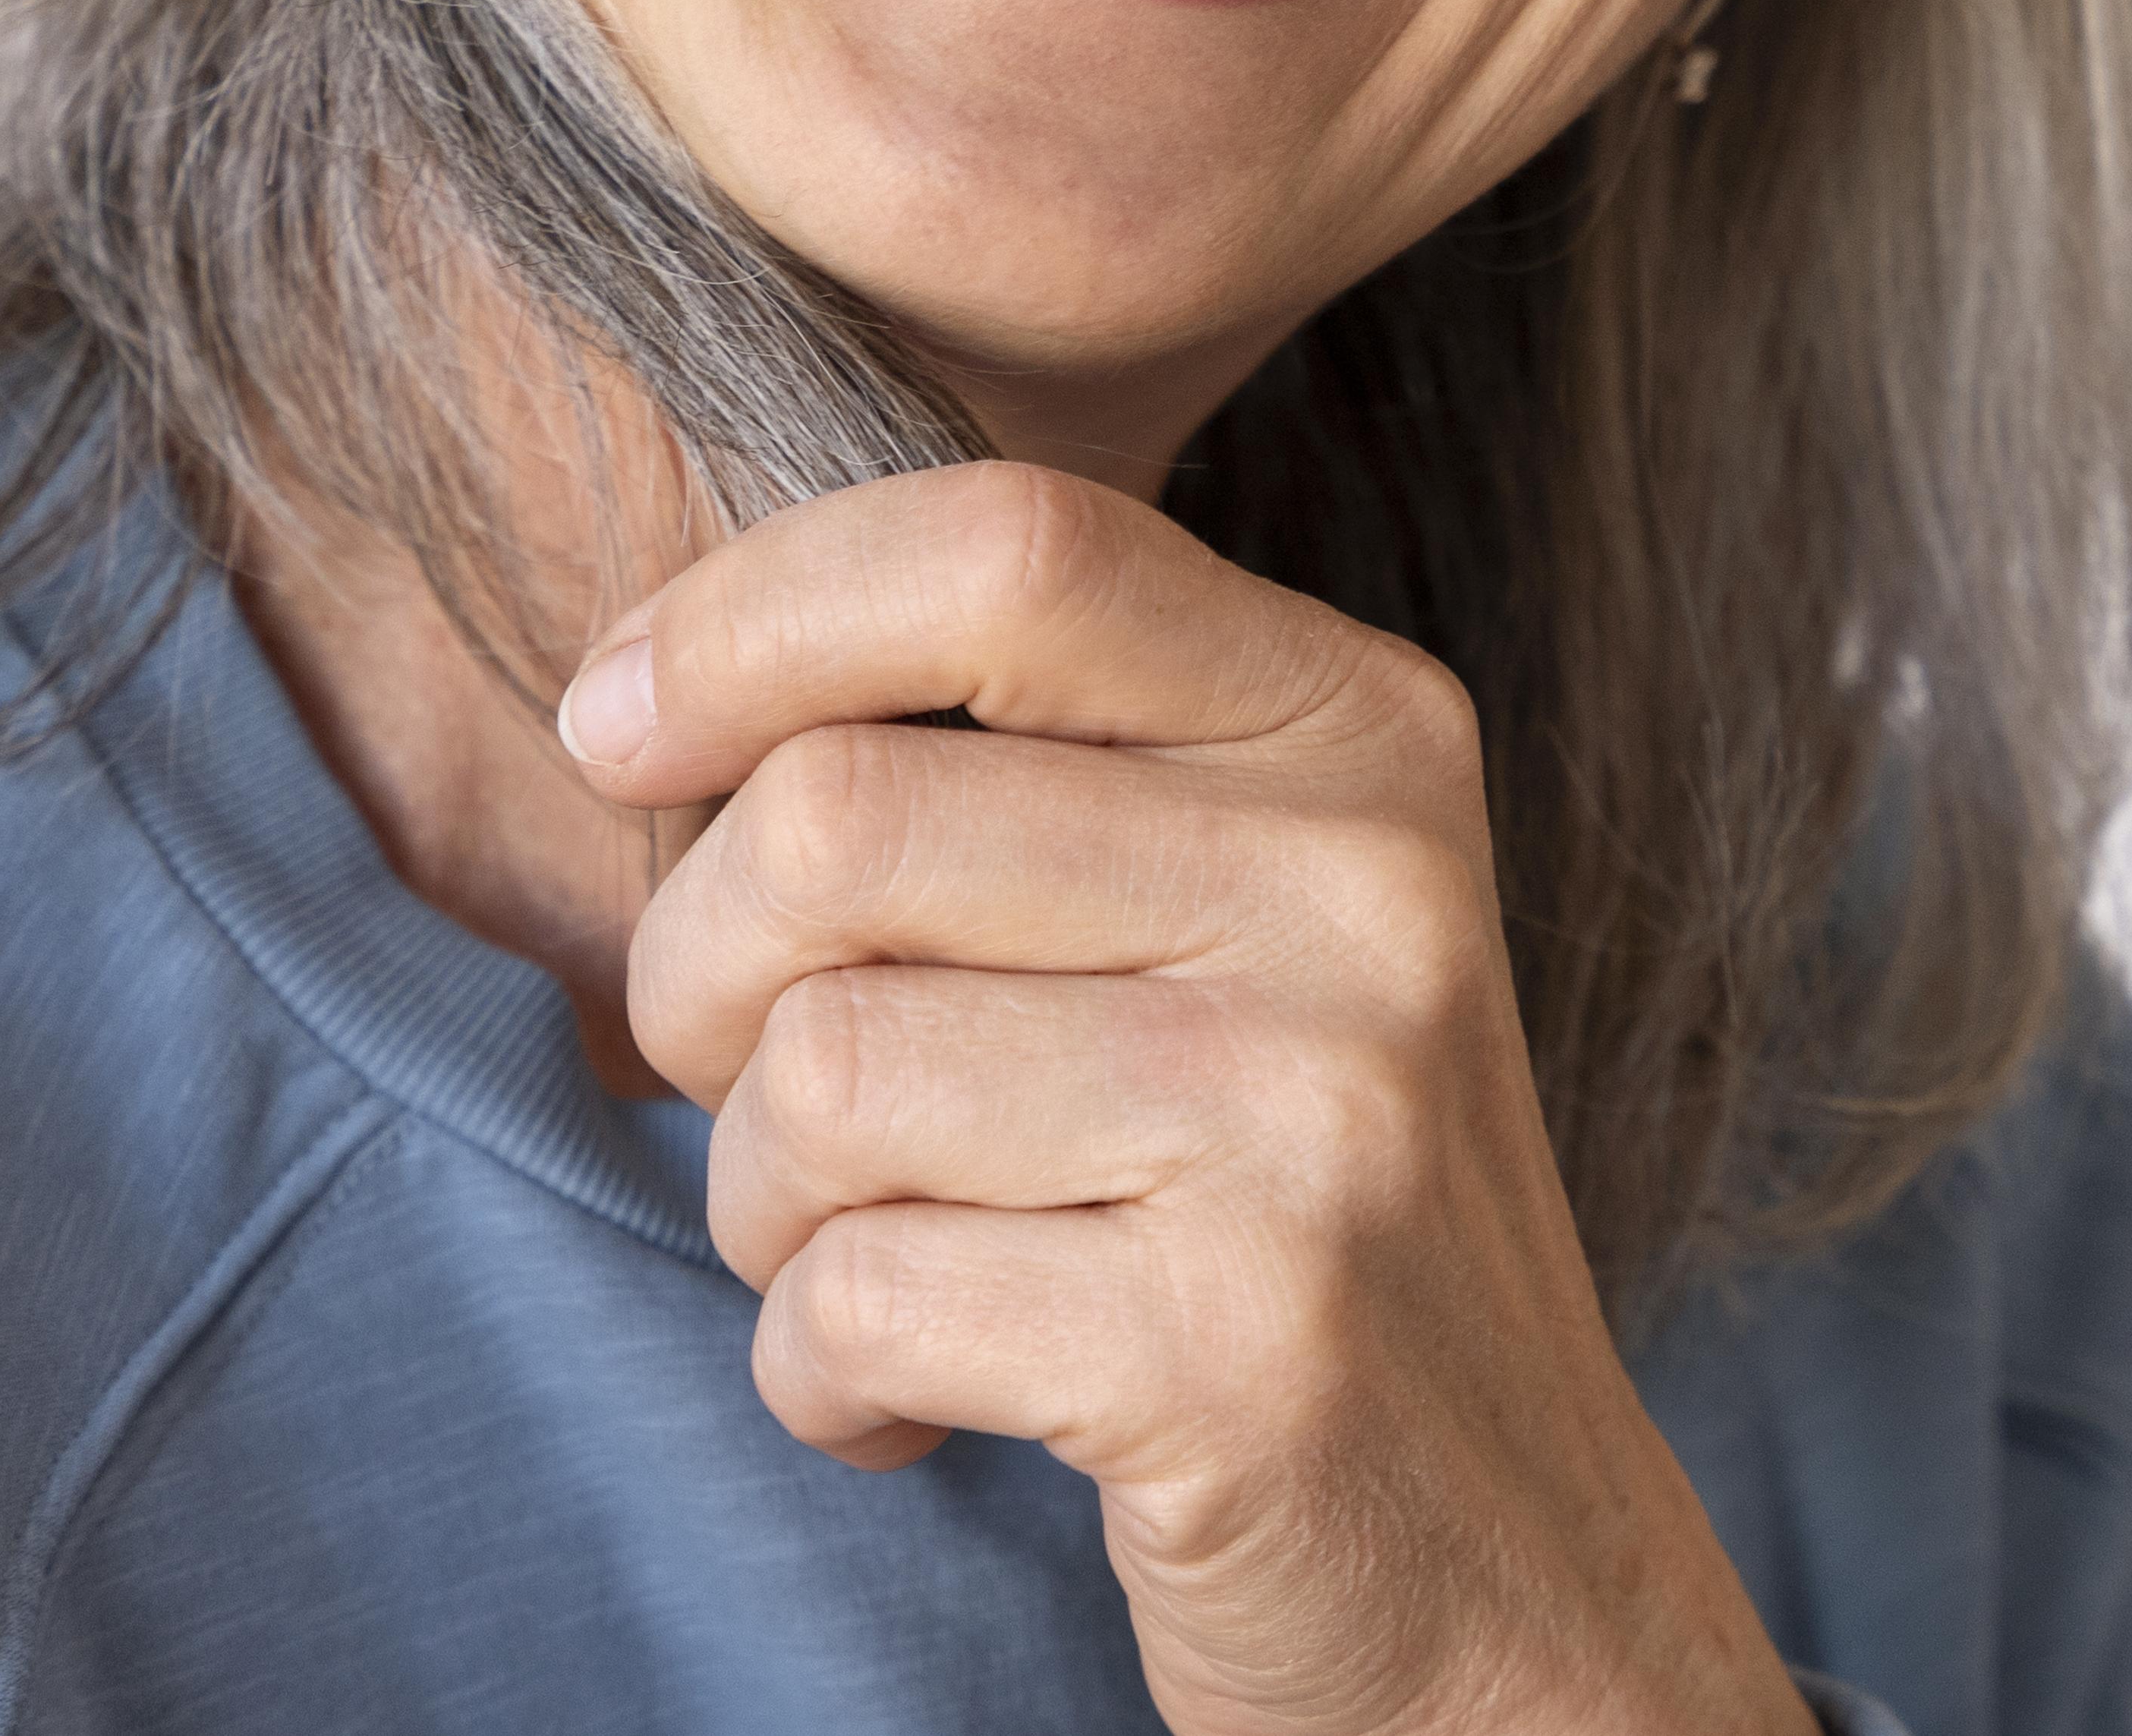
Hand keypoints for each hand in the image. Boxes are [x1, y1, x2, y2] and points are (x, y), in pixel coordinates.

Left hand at [556, 463, 1806, 1735]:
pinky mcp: (1249, 1345)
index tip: (617, 731)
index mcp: (1357, 734)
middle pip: (833, 817)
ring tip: (875, 1267)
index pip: (995, 543)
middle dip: (700, 984)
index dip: (746, 617)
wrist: (1514, 1587)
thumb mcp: (1216, 923)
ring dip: (761, 1210)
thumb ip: (1004, 766)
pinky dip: (820, 1376)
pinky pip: (855, 1298)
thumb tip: (636, 690)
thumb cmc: (1266, 1221)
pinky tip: (918, 1403)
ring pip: (813, 1073)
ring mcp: (1322, 1116)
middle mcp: (1367, 892)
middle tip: (760, 1101)